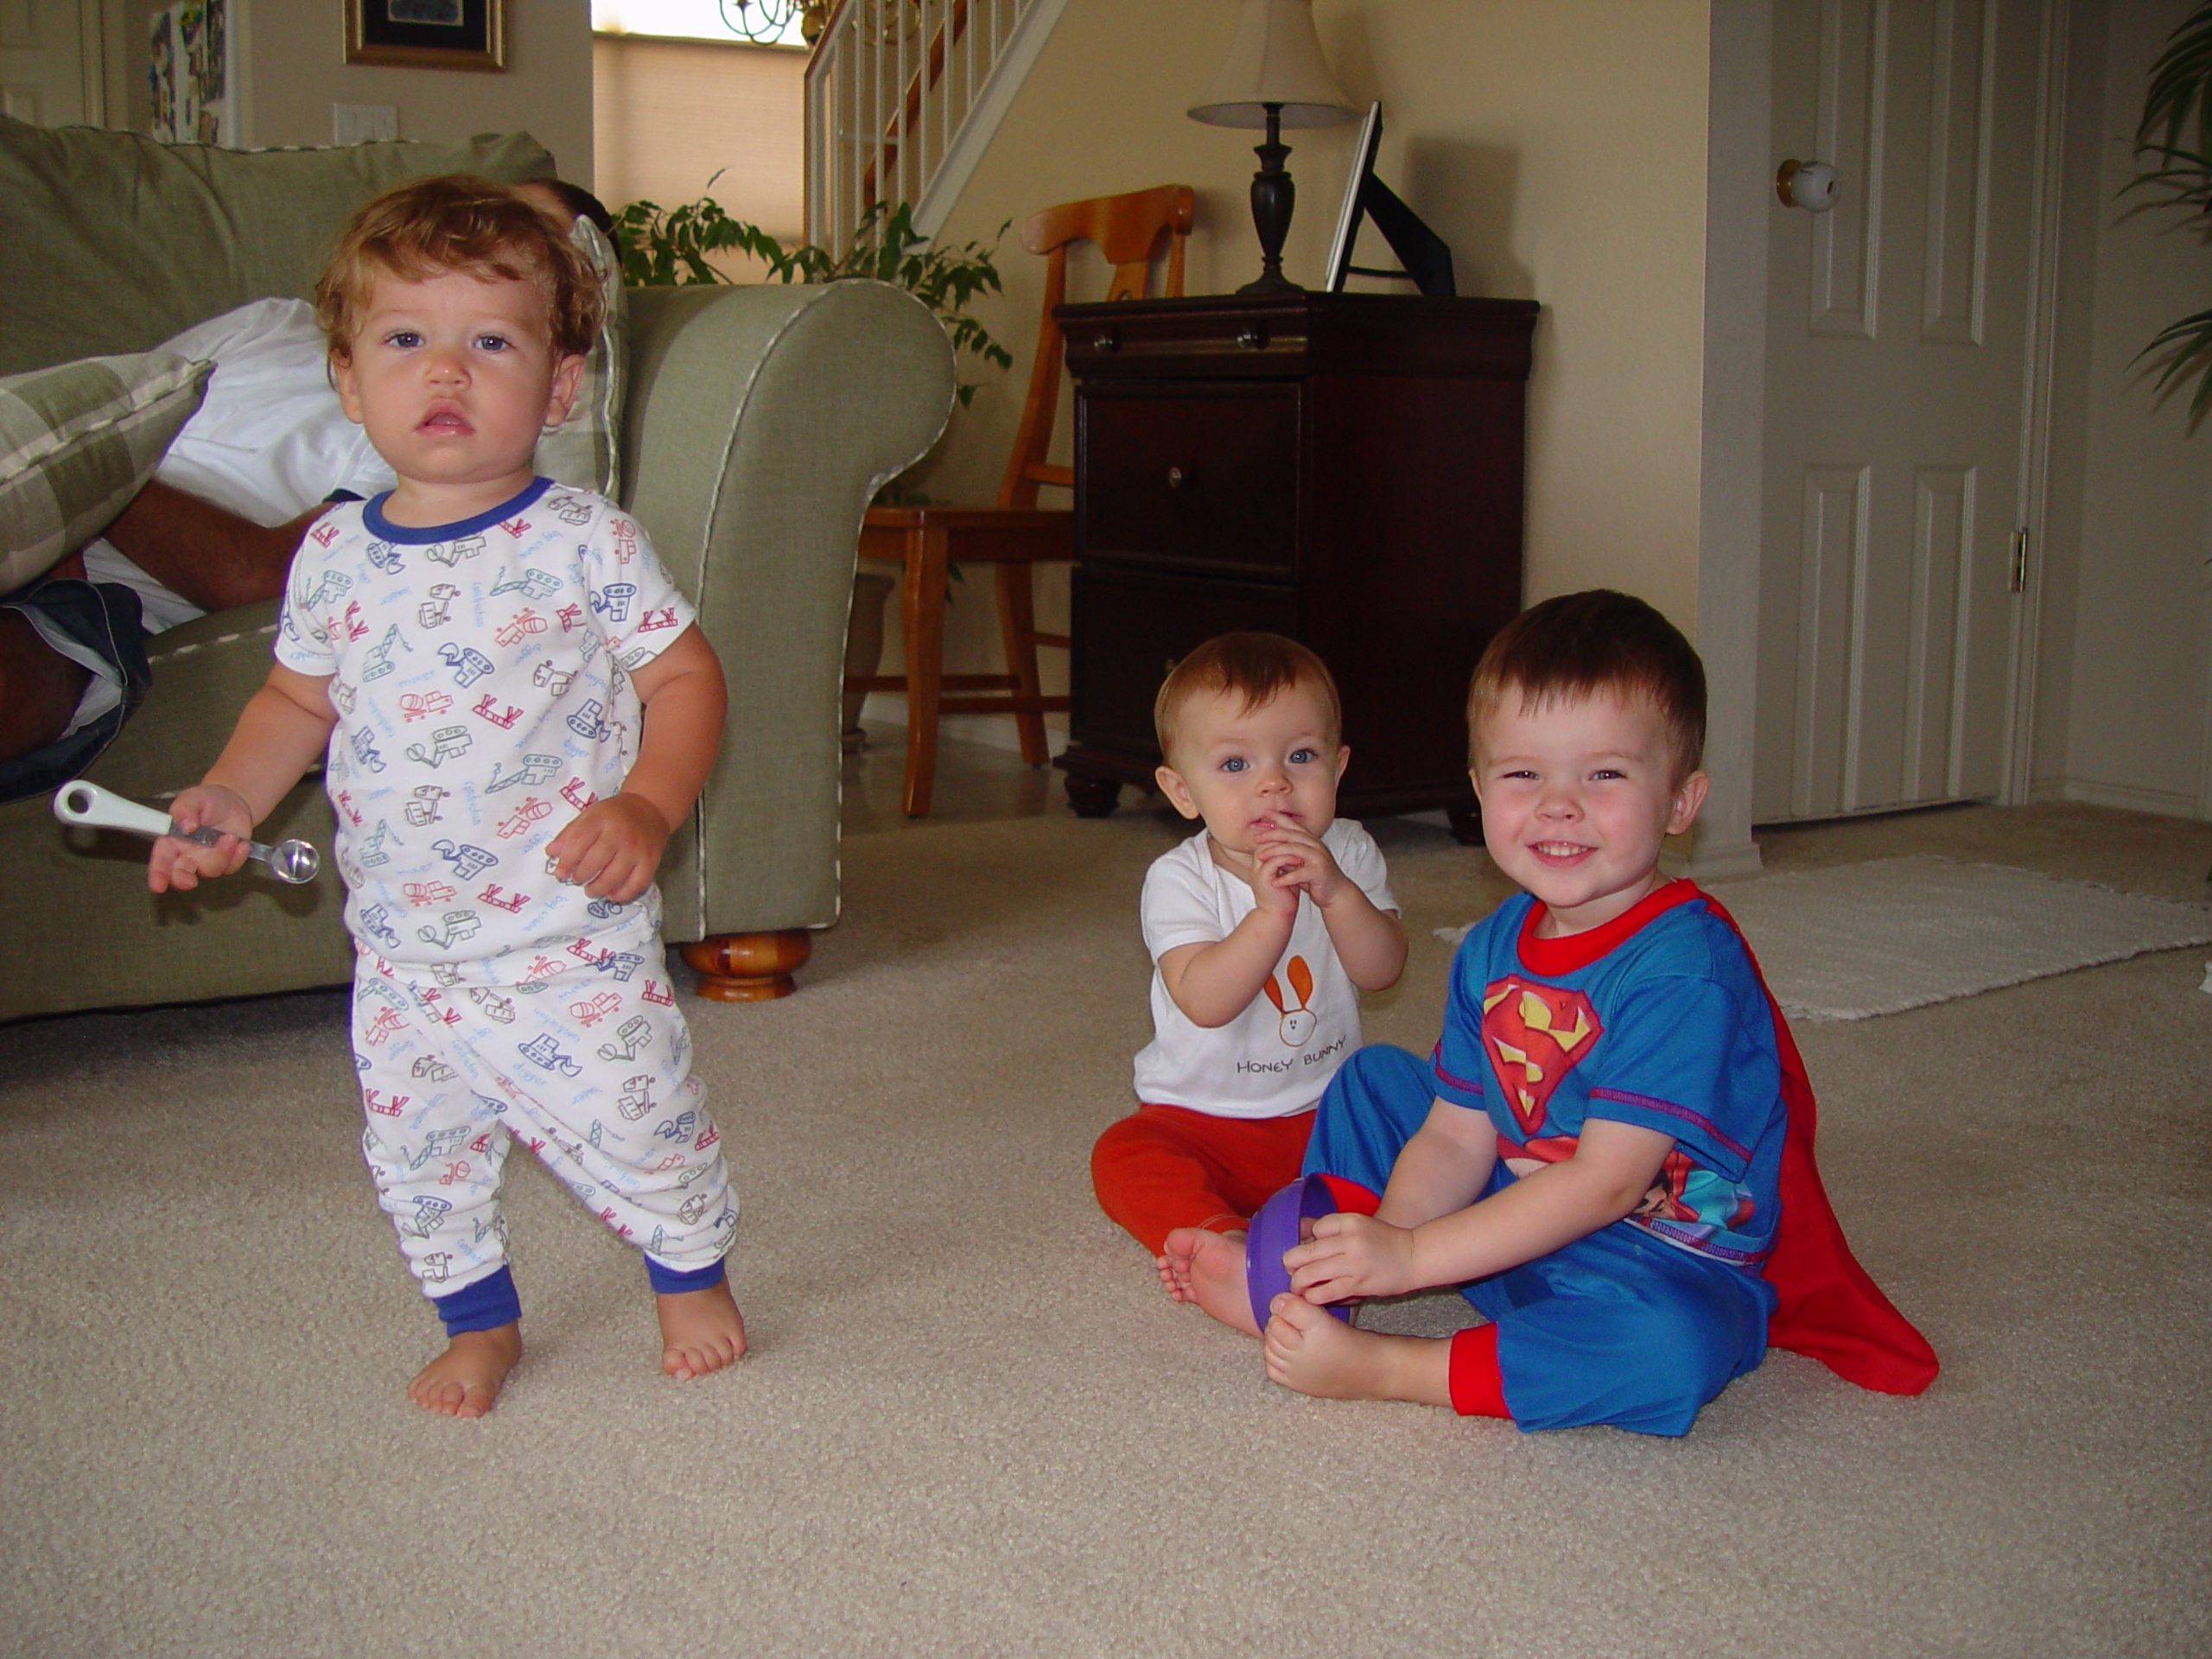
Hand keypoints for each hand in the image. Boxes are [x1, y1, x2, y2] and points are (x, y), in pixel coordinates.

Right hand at [148, 783, 254, 892]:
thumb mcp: (193, 797)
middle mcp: (187, 855)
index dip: (158, 874)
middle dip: (182, 881)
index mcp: (172, 841)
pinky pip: (231, 867)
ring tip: (229, 837)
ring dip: (221, 856)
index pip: (161, 860)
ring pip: (210, 870)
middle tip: (189, 881)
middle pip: (180, 875)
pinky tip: (240, 843)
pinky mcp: (227, 862)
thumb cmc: (207, 800)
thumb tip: (185, 825)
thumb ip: (185, 809)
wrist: (234, 803)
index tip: (157, 886)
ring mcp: (207, 860)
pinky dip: (238, 856)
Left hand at [545, 791, 669, 901]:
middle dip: (581, 876)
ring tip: (591, 890)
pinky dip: (622, 894)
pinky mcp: (650, 861)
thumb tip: (551, 852)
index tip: (560, 874)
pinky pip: (636, 884)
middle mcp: (619, 834)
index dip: (566, 862)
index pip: (577, 843)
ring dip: (598, 888)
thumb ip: (570, 833)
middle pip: (594, 862)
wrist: (650, 808)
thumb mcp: (589, 815)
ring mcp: (636, 849)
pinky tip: (612, 894)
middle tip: (577, 880)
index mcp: (600, 819)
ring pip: (613, 877)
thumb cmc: (614, 814)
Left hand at [1252, 817, 1347, 906]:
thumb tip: (1268, 848)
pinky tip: (1275, 882)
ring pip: (1294, 850)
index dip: (1280, 818)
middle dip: (1272, 834)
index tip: (1265, 812)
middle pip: (1291, 835)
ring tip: (1260, 857)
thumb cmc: (1316, 878)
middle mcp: (1316, 846)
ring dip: (1275, 852)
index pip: (1294, 826)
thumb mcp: (1299, 863)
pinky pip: (1300, 873)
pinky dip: (1287, 878)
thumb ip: (1287, 855)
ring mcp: (1319, 857)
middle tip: (1256, 837)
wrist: (1336, 892)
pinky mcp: (1320, 872)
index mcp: (1311, 841)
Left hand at [1283, 1211, 1418, 1303]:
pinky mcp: (1357, 1284)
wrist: (1414, 1257)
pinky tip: (1311, 1297)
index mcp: (1350, 1221)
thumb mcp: (1359, 1225)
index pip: (1315, 1228)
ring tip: (1297, 1287)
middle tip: (1289, 1270)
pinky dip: (1312, 1296)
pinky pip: (1324, 1292)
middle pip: (1304, 1252)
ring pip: (1310, 1274)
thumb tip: (1300, 1231)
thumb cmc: (1384, 1241)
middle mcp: (1349, 1240)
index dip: (1308, 1240)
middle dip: (1290, 1264)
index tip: (1308, 1251)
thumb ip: (1332, 1227)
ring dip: (1297, 1283)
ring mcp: (1353, 1263)